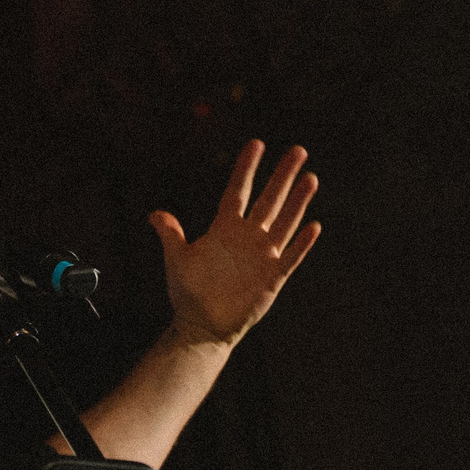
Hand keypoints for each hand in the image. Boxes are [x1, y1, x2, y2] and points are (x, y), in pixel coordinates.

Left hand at [153, 140, 321, 349]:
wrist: (201, 326)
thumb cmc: (188, 293)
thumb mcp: (177, 260)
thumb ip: (171, 235)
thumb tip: (155, 214)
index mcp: (224, 229)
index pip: (238, 192)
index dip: (246, 169)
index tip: (256, 143)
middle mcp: (247, 237)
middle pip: (269, 200)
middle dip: (282, 176)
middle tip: (298, 150)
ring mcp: (262, 255)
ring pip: (284, 222)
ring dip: (298, 201)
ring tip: (310, 177)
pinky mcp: (272, 277)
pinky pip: (290, 256)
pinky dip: (301, 243)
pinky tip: (313, 226)